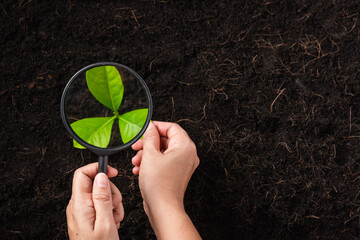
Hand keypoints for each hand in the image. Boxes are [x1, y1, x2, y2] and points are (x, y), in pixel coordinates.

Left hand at [66, 163, 123, 239]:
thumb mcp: (105, 223)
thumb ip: (102, 198)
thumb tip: (100, 176)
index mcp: (79, 204)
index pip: (82, 174)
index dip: (98, 169)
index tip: (112, 172)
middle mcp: (78, 205)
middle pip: (96, 183)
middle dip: (110, 192)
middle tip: (113, 207)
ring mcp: (83, 211)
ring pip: (102, 194)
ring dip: (112, 203)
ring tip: (113, 218)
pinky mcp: (88, 216)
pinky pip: (102, 204)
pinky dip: (110, 211)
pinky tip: (111, 222)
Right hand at [131, 121, 200, 238]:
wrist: (163, 207)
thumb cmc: (159, 184)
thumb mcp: (150, 155)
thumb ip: (150, 137)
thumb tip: (150, 128)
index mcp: (185, 146)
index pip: (171, 127)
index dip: (156, 126)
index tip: (145, 129)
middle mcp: (188, 154)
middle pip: (166, 140)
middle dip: (148, 143)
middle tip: (137, 146)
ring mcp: (183, 165)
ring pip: (163, 151)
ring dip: (147, 154)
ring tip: (136, 161)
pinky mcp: (177, 173)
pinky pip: (164, 162)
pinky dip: (152, 163)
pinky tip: (139, 169)